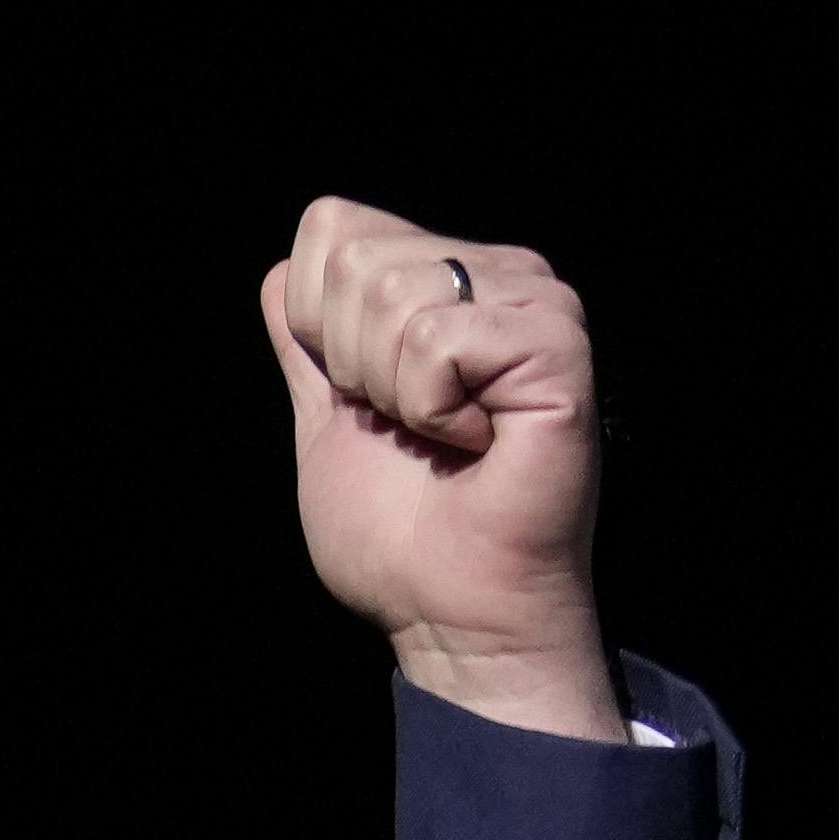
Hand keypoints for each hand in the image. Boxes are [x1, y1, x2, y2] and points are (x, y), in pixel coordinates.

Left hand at [259, 197, 620, 738]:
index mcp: (447, 279)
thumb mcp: (327, 421)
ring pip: (392, 295)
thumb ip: (307, 346)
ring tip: (446, 437)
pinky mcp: (556, 345)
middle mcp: (500, 272)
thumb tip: (282, 270)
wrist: (452, 612)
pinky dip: (432, 410)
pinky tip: (477, 443)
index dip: (316, 325)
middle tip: (412, 428)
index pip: (330, 227)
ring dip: (394, 393)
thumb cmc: (400, 535)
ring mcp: (537, 302)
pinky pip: (437, 342)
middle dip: (351, 365)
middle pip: (352, 260)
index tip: (368, 400)